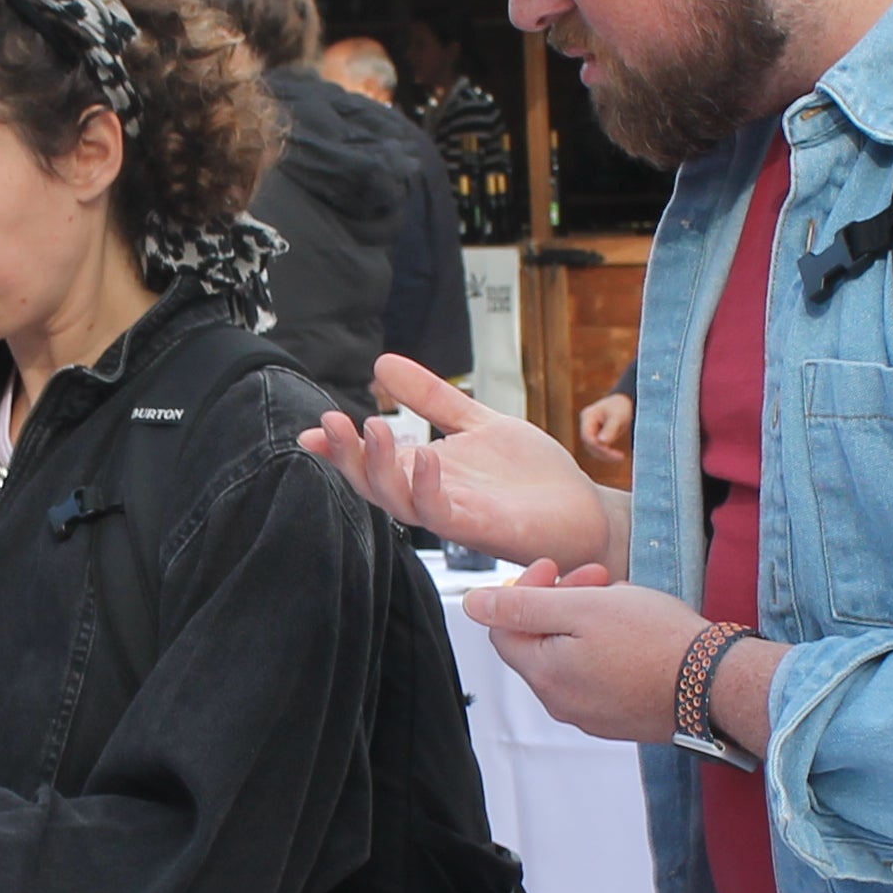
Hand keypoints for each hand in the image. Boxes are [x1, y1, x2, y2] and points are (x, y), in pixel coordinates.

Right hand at [302, 359, 619, 571]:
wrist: (582, 512)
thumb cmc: (532, 477)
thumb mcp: (477, 421)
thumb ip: (432, 398)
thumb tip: (381, 363)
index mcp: (424, 472)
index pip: (369, 462)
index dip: (337, 449)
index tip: (310, 430)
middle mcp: (430, 496)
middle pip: (370, 483)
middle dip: (346, 456)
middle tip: (330, 422)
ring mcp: (452, 514)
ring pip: (396, 501)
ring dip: (378, 468)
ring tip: (373, 428)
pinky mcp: (478, 529)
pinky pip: (439, 515)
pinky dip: (426, 486)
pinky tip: (426, 456)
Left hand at [460, 566, 736, 745]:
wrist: (715, 683)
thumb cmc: (655, 640)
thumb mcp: (581, 608)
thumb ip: (522, 606)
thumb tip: (473, 605)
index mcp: (544, 675)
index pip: (504, 629)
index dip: (524, 591)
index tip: (553, 567)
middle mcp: (561, 703)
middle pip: (537, 644)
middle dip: (559, 601)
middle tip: (595, 576)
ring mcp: (591, 715)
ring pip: (568, 658)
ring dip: (583, 621)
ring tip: (620, 598)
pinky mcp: (619, 718)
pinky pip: (596, 676)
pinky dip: (603, 648)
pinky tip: (634, 631)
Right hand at [577, 390, 635, 459]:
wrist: (626, 402)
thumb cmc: (621, 406)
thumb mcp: (617, 416)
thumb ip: (610, 429)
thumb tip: (602, 442)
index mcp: (587, 416)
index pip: (587, 437)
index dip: (598, 447)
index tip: (613, 453)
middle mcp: (586, 424)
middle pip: (589, 444)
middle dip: (603, 453)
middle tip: (619, 457)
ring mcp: (590, 431)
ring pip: (593, 448)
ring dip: (605, 455)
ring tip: (620, 457)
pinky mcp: (597, 436)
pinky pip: (599, 448)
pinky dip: (607, 453)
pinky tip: (618, 456)